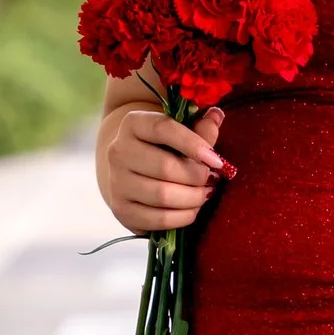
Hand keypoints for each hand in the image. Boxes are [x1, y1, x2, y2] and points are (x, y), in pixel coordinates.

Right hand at [98, 100, 229, 235]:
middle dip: (196, 177)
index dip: (193, 144)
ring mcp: (117, 182)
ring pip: (162, 195)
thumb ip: (200, 128)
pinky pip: (159, 219)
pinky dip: (183, 217)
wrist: (134, 170)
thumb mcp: (182, 133)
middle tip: (211, 180)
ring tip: (205, 194)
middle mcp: (118, 151)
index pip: (163, 128)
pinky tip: (192, 209)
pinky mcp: (121, 210)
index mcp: (133, 124)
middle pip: (165, 167)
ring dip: (193, 198)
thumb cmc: (165, 148)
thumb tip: (216, 115)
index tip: (216, 161)